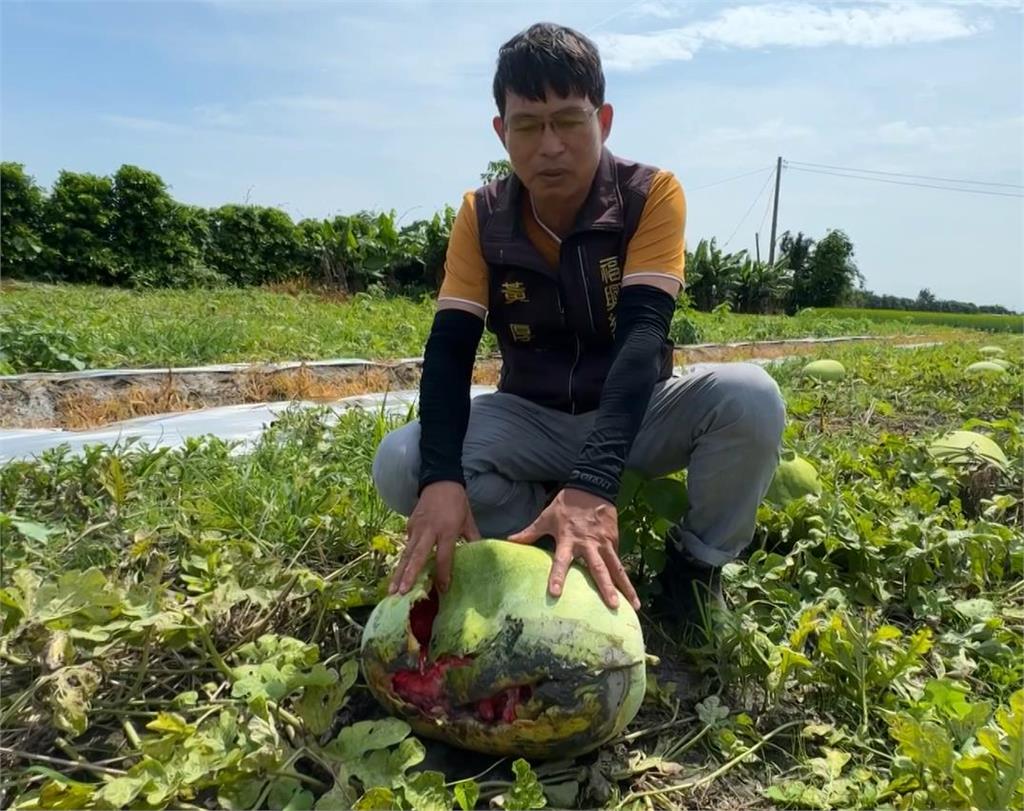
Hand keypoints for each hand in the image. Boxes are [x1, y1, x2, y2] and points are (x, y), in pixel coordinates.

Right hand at [390, 481, 480, 595]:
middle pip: (418, 556)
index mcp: (447, 530)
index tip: (443, 590)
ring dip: (399, 573)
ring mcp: (417, 528)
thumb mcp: (469, 520)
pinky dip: (403, 561)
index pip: (444, 556)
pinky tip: (398, 576)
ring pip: (406, 554)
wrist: (440, 481)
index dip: (444, 574)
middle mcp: (429, 530)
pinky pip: (407, 545)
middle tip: (402, 593)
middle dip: (409, 575)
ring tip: (392, 591)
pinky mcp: (409, 525)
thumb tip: (480, 558)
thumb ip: (473, 539)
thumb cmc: (457, 503)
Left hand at [508, 488, 640, 610]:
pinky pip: (618, 561)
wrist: (592, 486)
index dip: (557, 576)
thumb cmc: (566, 504)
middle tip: (613, 606)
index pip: (561, 561)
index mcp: (568, 539)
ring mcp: (604, 543)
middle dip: (606, 588)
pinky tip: (631, 593)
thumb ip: (530, 533)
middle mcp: (589, 544)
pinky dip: (625, 577)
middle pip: (598, 569)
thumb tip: (509, 541)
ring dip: (626, 587)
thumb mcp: (546, 517)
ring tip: (634, 606)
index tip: (555, 593)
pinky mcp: (614, 540)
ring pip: (617, 568)